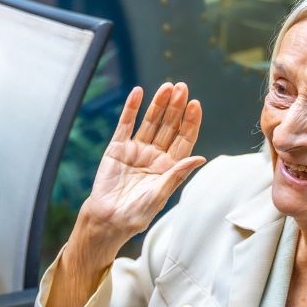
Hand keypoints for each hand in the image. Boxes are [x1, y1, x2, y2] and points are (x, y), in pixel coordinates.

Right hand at [78, 82, 204, 247]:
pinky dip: (131, 108)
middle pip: (169, 126)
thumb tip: (200, 158)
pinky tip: (138, 93)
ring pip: (150, 122)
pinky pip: (125, 124)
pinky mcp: (117, 148)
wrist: (107, 219)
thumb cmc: (135, 215)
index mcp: (169, 167)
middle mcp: (155, 155)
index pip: (183, 139)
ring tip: (166, 87)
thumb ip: (176, 175)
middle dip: (176, 107)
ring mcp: (136, 150)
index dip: (190, 121)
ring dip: (158, 104)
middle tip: (182, 88)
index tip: (194, 105)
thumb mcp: (159, 196)